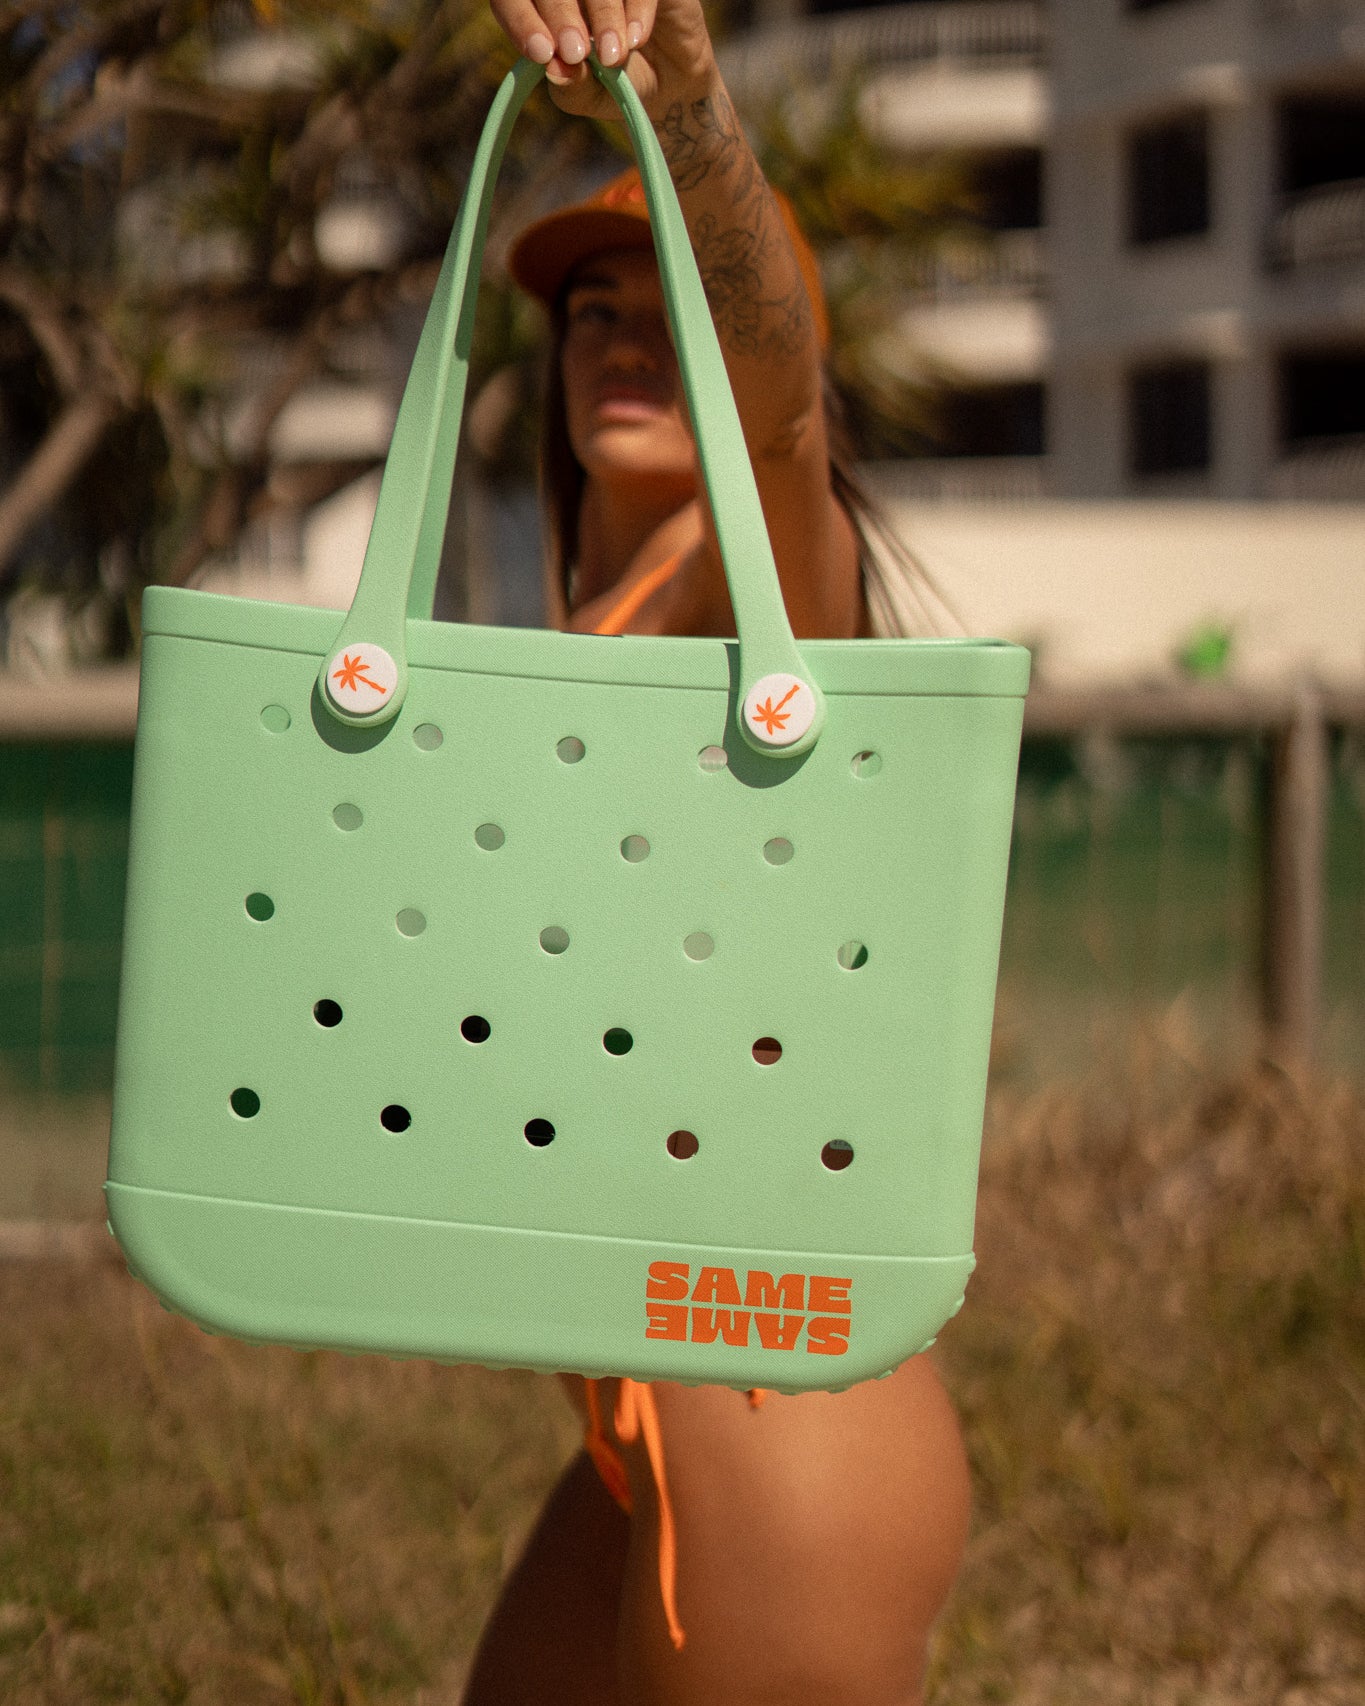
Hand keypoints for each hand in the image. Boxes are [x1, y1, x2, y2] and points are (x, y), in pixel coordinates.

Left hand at [489, 0, 718, 119]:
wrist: (672, 87)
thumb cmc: (619, 86)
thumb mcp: (590, 97)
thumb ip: (571, 87)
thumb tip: (554, 70)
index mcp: (542, 8)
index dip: (521, 20)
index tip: (541, 52)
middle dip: (560, 16)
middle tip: (575, 53)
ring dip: (602, 14)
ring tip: (613, 58)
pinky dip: (635, 10)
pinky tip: (636, 39)